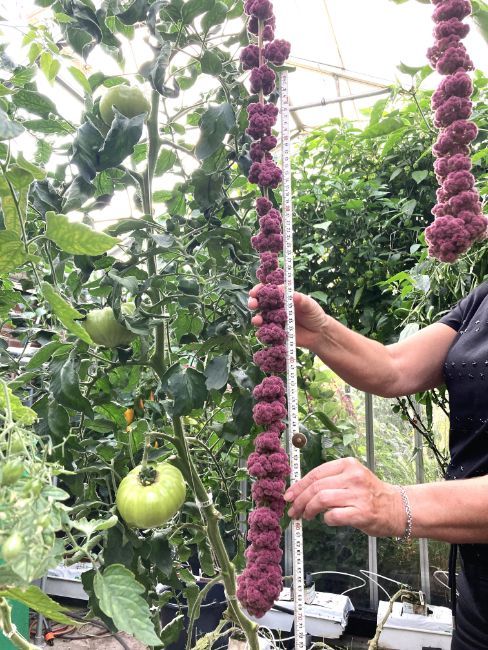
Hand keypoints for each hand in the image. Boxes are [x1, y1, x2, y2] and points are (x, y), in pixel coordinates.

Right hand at [248, 287, 327, 352]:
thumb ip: (300, 299)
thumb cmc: (315, 314)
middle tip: (252, 304)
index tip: (255, 291)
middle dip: (253, 302)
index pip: (269, 290)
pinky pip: (266, 332)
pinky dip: (262, 333)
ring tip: (257, 320)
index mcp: (283, 297)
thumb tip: (287, 292)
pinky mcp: (276, 332)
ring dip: (256, 318)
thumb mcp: (310, 305)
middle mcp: (276, 307)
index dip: (260, 289)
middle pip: (260, 303)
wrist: (319, 333)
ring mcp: (275, 320)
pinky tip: (261, 333)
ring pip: (261, 318)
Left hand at [283, 457, 405, 537]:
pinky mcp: (362, 513)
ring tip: (305, 516)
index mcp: (348, 464)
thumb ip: (330, 480)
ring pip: (321, 499)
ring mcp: (358, 495)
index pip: (316, 473)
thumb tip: (301, 490)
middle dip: (299, 500)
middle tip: (293, 509)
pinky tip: (327, 519)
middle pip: (316, 487)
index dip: (299, 485)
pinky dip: (325, 519)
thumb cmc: (371, 494)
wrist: (398, 508)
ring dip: (308, 509)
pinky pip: (333, 516)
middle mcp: (353, 477)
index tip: (289, 495)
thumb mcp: (352, 477)